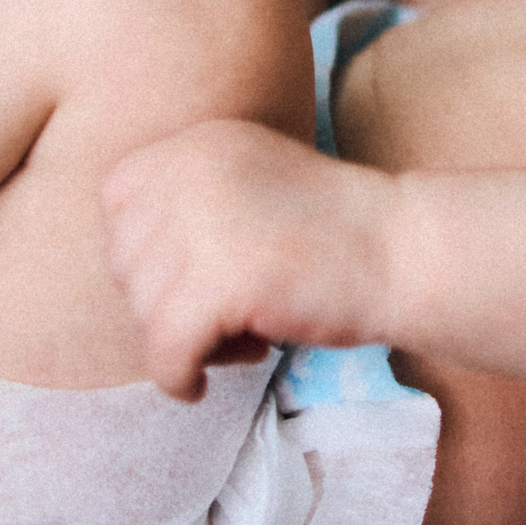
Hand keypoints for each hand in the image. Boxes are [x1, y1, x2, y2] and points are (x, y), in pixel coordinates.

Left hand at [102, 118, 400, 399]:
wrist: (406, 251)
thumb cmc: (340, 230)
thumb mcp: (253, 182)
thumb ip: (191, 199)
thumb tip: (126, 264)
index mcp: (199, 142)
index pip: (118, 197)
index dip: (144, 248)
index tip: (190, 274)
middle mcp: (191, 172)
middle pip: (125, 260)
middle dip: (165, 300)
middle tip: (226, 314)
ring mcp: (203, 225)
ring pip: (144, 312)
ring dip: (182, 339)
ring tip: (239, 338)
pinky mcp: (221, 284)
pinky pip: (165, 352)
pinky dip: (178, 377)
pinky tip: (203, 381)